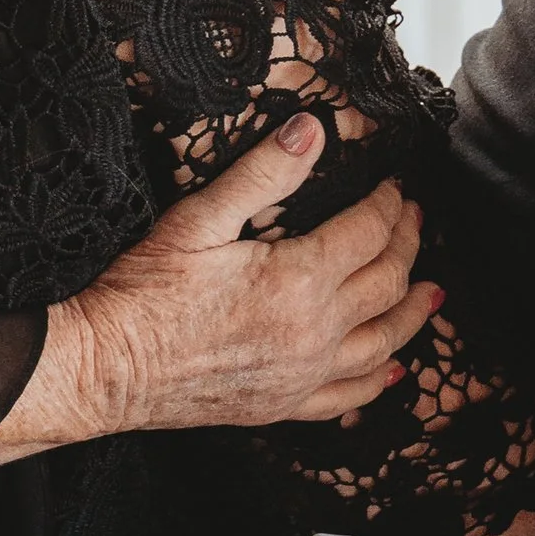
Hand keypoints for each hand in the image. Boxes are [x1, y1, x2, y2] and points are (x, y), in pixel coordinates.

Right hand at [0, 115, 433, 458]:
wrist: (103, 368)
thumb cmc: (141, 295)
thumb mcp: (196, 220)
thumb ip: (262, 173)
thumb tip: (312, 129)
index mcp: (298, 281)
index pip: (368, 233)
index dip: (388, 205)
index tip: (394, 188)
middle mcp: (314, 333)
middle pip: (386, 282)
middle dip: (408, 245)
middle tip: (415, 221)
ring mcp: (303, 376)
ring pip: (384, 341)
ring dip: (412, 312)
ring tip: (431, 291)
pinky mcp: (283, 406)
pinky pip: (350, 396)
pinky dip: (380, 380)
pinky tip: (393, 368)